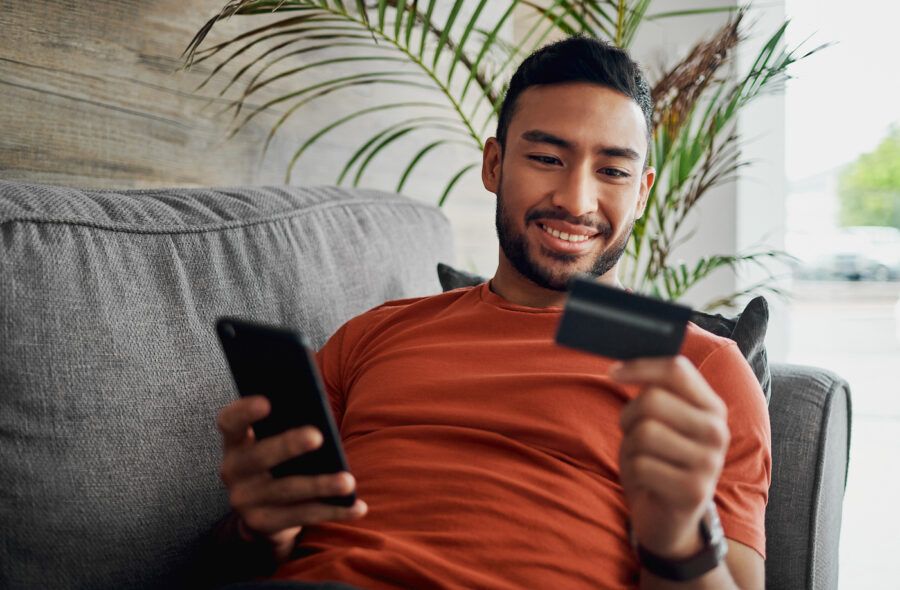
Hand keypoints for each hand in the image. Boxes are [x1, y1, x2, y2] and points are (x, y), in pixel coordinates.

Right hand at [216, 395, 367, 561]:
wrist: (263, 511)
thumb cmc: (279, 462)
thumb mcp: (274, 443)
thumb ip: (286, 427)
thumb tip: (320, 416)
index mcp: (236, 441)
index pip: (230, 421)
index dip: (244, 411)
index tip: (267, 402)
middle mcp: (233, 470)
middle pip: (259, 456)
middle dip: (289, 445)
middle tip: (318, 436)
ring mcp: (244, 500)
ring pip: (287, 490)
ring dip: (321, 485)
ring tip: (348, 481)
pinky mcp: (262, 524)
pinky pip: (302, 516)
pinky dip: (333, 510)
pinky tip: (358, 507)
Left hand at [611, 355, 729, 558]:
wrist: (669, 518)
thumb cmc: (658, 460)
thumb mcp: (661, 422)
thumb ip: (655, 391)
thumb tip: (622, 362)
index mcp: (711, 407)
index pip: (677, 369)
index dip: (640, 366)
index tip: (613, 373)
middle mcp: (717, 431)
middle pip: (653, 400)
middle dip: (629, 416)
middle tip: (632, 434)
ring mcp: (709, 462)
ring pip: (644, 432)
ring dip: (630, 447)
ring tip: (642, 459)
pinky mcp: (693, 490)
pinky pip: (641, 465)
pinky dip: (632, 472)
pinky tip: (646, 481)